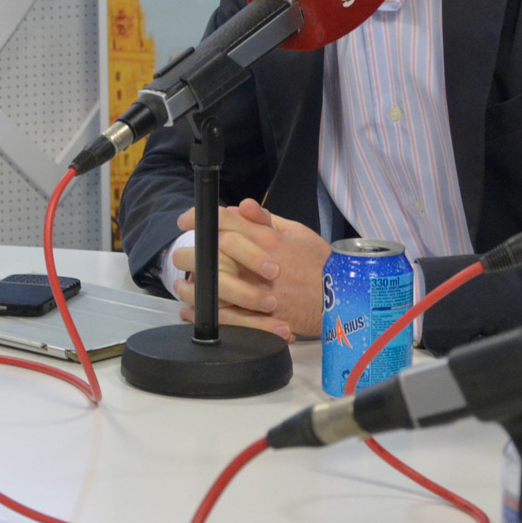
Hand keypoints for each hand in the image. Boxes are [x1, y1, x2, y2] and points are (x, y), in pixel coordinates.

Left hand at [171, 201, 330, 340]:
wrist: (342, 300)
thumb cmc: (321, 263)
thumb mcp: (298, 233)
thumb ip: (266, 219)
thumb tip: (242, 205)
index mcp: (267, 240)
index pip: (226, 222)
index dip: (201, 218)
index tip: (185, 221)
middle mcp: (258, 264)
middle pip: (213, 252)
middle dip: (190, 251)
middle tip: (179, 254)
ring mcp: (257, 291)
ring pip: (213, 285)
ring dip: (193, 283)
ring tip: (182, 283)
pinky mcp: (259, 317)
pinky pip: (224, 316)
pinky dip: (204, 313)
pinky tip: (191, 310)